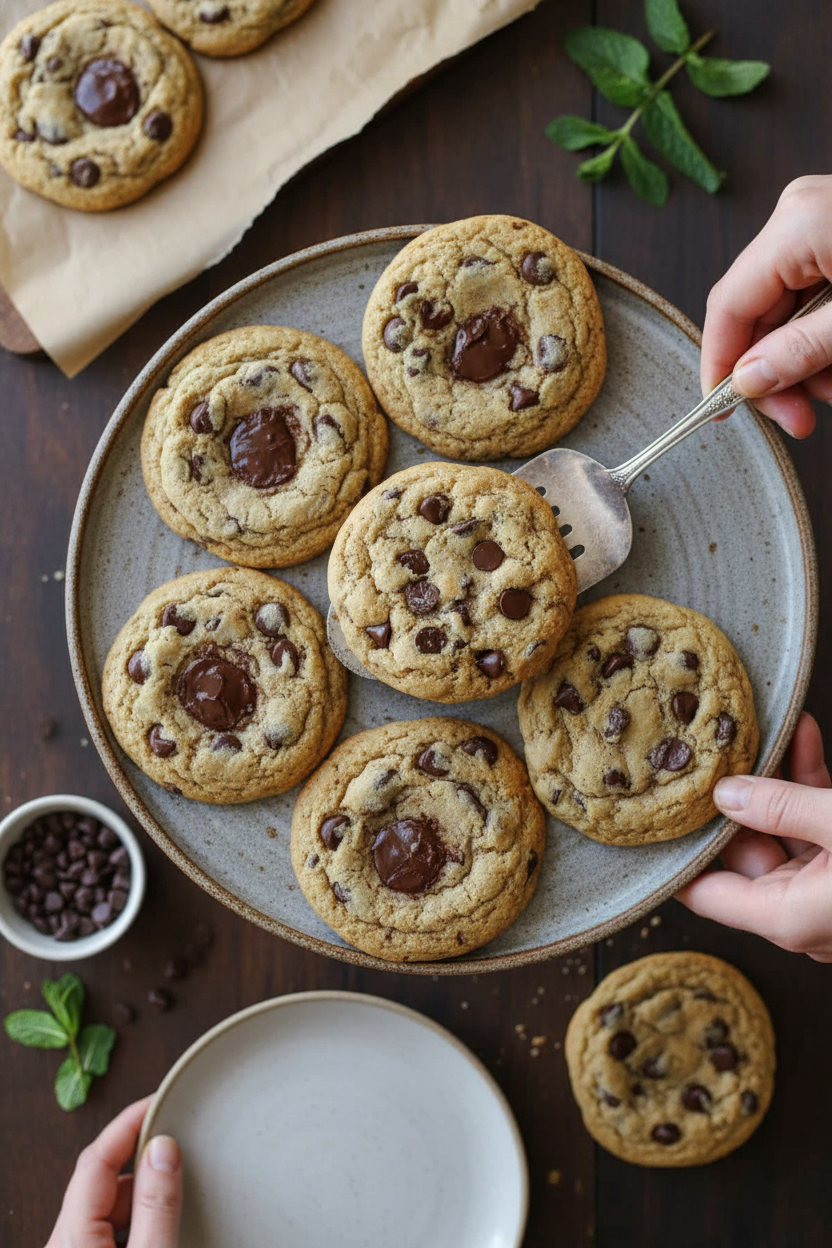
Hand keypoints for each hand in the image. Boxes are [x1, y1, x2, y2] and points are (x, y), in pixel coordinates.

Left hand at [46, 1097, 181, 1247]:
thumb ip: (155, 1206)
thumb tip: (163, 1149)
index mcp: (73, 1237)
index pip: (96, 1159)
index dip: (129, 1123)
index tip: (158, 1102)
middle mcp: (66, 1243)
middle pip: (104, 1181)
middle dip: (143, 1159)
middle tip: (181, 1142)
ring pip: (111, 1206)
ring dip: (144, 1193)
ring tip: (182, 1189)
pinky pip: (113, 1228)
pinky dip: (140, 1217)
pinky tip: (166, 1222)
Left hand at [677, 712, 831, 960]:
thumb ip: (783, 808)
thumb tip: (728, 795)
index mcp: (788, 916)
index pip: (704, 895)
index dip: (676, 853)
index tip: (654, 809)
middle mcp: (807, 915)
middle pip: (745, 857)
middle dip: (733, 801)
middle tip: (712, 749)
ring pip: (788, 836)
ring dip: (780, 783)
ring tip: (763, 730)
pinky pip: (824, 830)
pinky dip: (815, 787)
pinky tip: (809, 738)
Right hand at [701, 174, 831, 438]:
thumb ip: (801, 352)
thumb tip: (747, 382)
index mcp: (794, 226)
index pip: (728, 308)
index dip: (720, 366)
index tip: (723, 411)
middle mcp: (798, 216)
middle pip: (757, 313)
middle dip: (778, 372)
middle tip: (800, 420)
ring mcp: (819, 221)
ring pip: (788, 311)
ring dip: (808, 360)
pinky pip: (814, 295)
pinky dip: (825, 334)